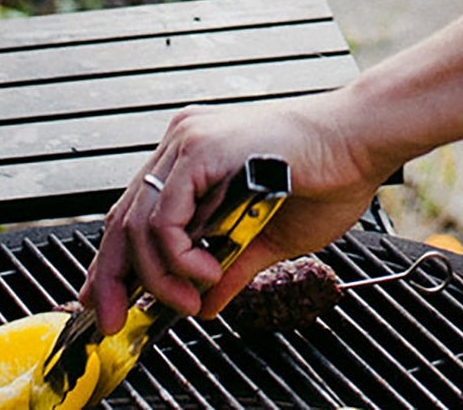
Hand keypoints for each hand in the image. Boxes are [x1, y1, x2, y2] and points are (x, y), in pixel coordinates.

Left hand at [80, 92, 391, 332]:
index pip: (135, 214)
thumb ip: (230, 267)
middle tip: (114, 320)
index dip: (112, 262)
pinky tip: (204, 272)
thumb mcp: (269, 240)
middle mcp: (182, 143)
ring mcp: (188, 142)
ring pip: (139, 223)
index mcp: (193, 158)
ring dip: (158, 277)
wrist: (361, 143)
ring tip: (189, 301)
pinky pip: (165, 217)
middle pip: (123, 218)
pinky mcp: (202, 150)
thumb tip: (205, 306)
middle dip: (112, 278)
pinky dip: (176, 256)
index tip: (102, 303)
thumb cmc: (329, 179)